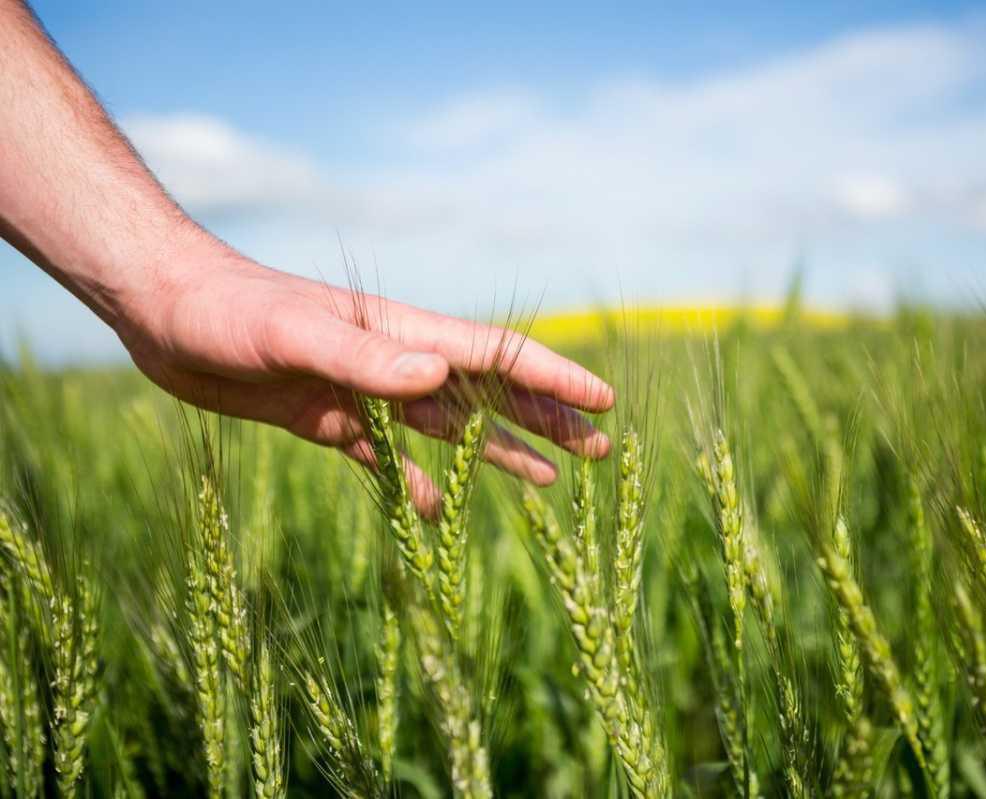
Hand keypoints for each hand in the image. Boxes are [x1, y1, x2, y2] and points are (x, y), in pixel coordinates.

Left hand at [115, 234, 613, 512]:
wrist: (164, 311)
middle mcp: (394, 362)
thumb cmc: (228, 310)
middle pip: (488, 394)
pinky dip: (413, 482)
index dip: (550, 378)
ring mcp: (363, 391)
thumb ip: (365, 357)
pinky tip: (432, 509)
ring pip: (449, 428)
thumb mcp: (292, 334)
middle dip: (545, 419)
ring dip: (499, 450)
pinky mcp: (327, 418)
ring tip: (551, 477)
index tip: (602, 400)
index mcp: (400, 334)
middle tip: (600, 449)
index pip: (494, 356)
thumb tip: (439, 380)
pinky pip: (385, 457)